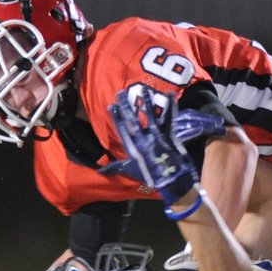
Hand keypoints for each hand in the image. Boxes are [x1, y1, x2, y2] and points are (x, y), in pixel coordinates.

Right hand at [100, 91, 224, 181]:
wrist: (171, 182)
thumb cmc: (151, 176)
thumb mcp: (131, 171)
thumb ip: (116, 168)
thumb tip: (100, 171)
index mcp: (133, 149)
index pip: (122, 130)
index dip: (116, 118)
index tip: (111, 106)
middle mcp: (143, 141)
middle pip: (133, 120)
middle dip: (126, 106)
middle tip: (120, 93)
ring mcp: (157, 137)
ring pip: (150, 116)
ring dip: (146, 102)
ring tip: (142, 88)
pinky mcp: (170, 136)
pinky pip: (170, 119)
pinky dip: (171, 107)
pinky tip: (170, 94)